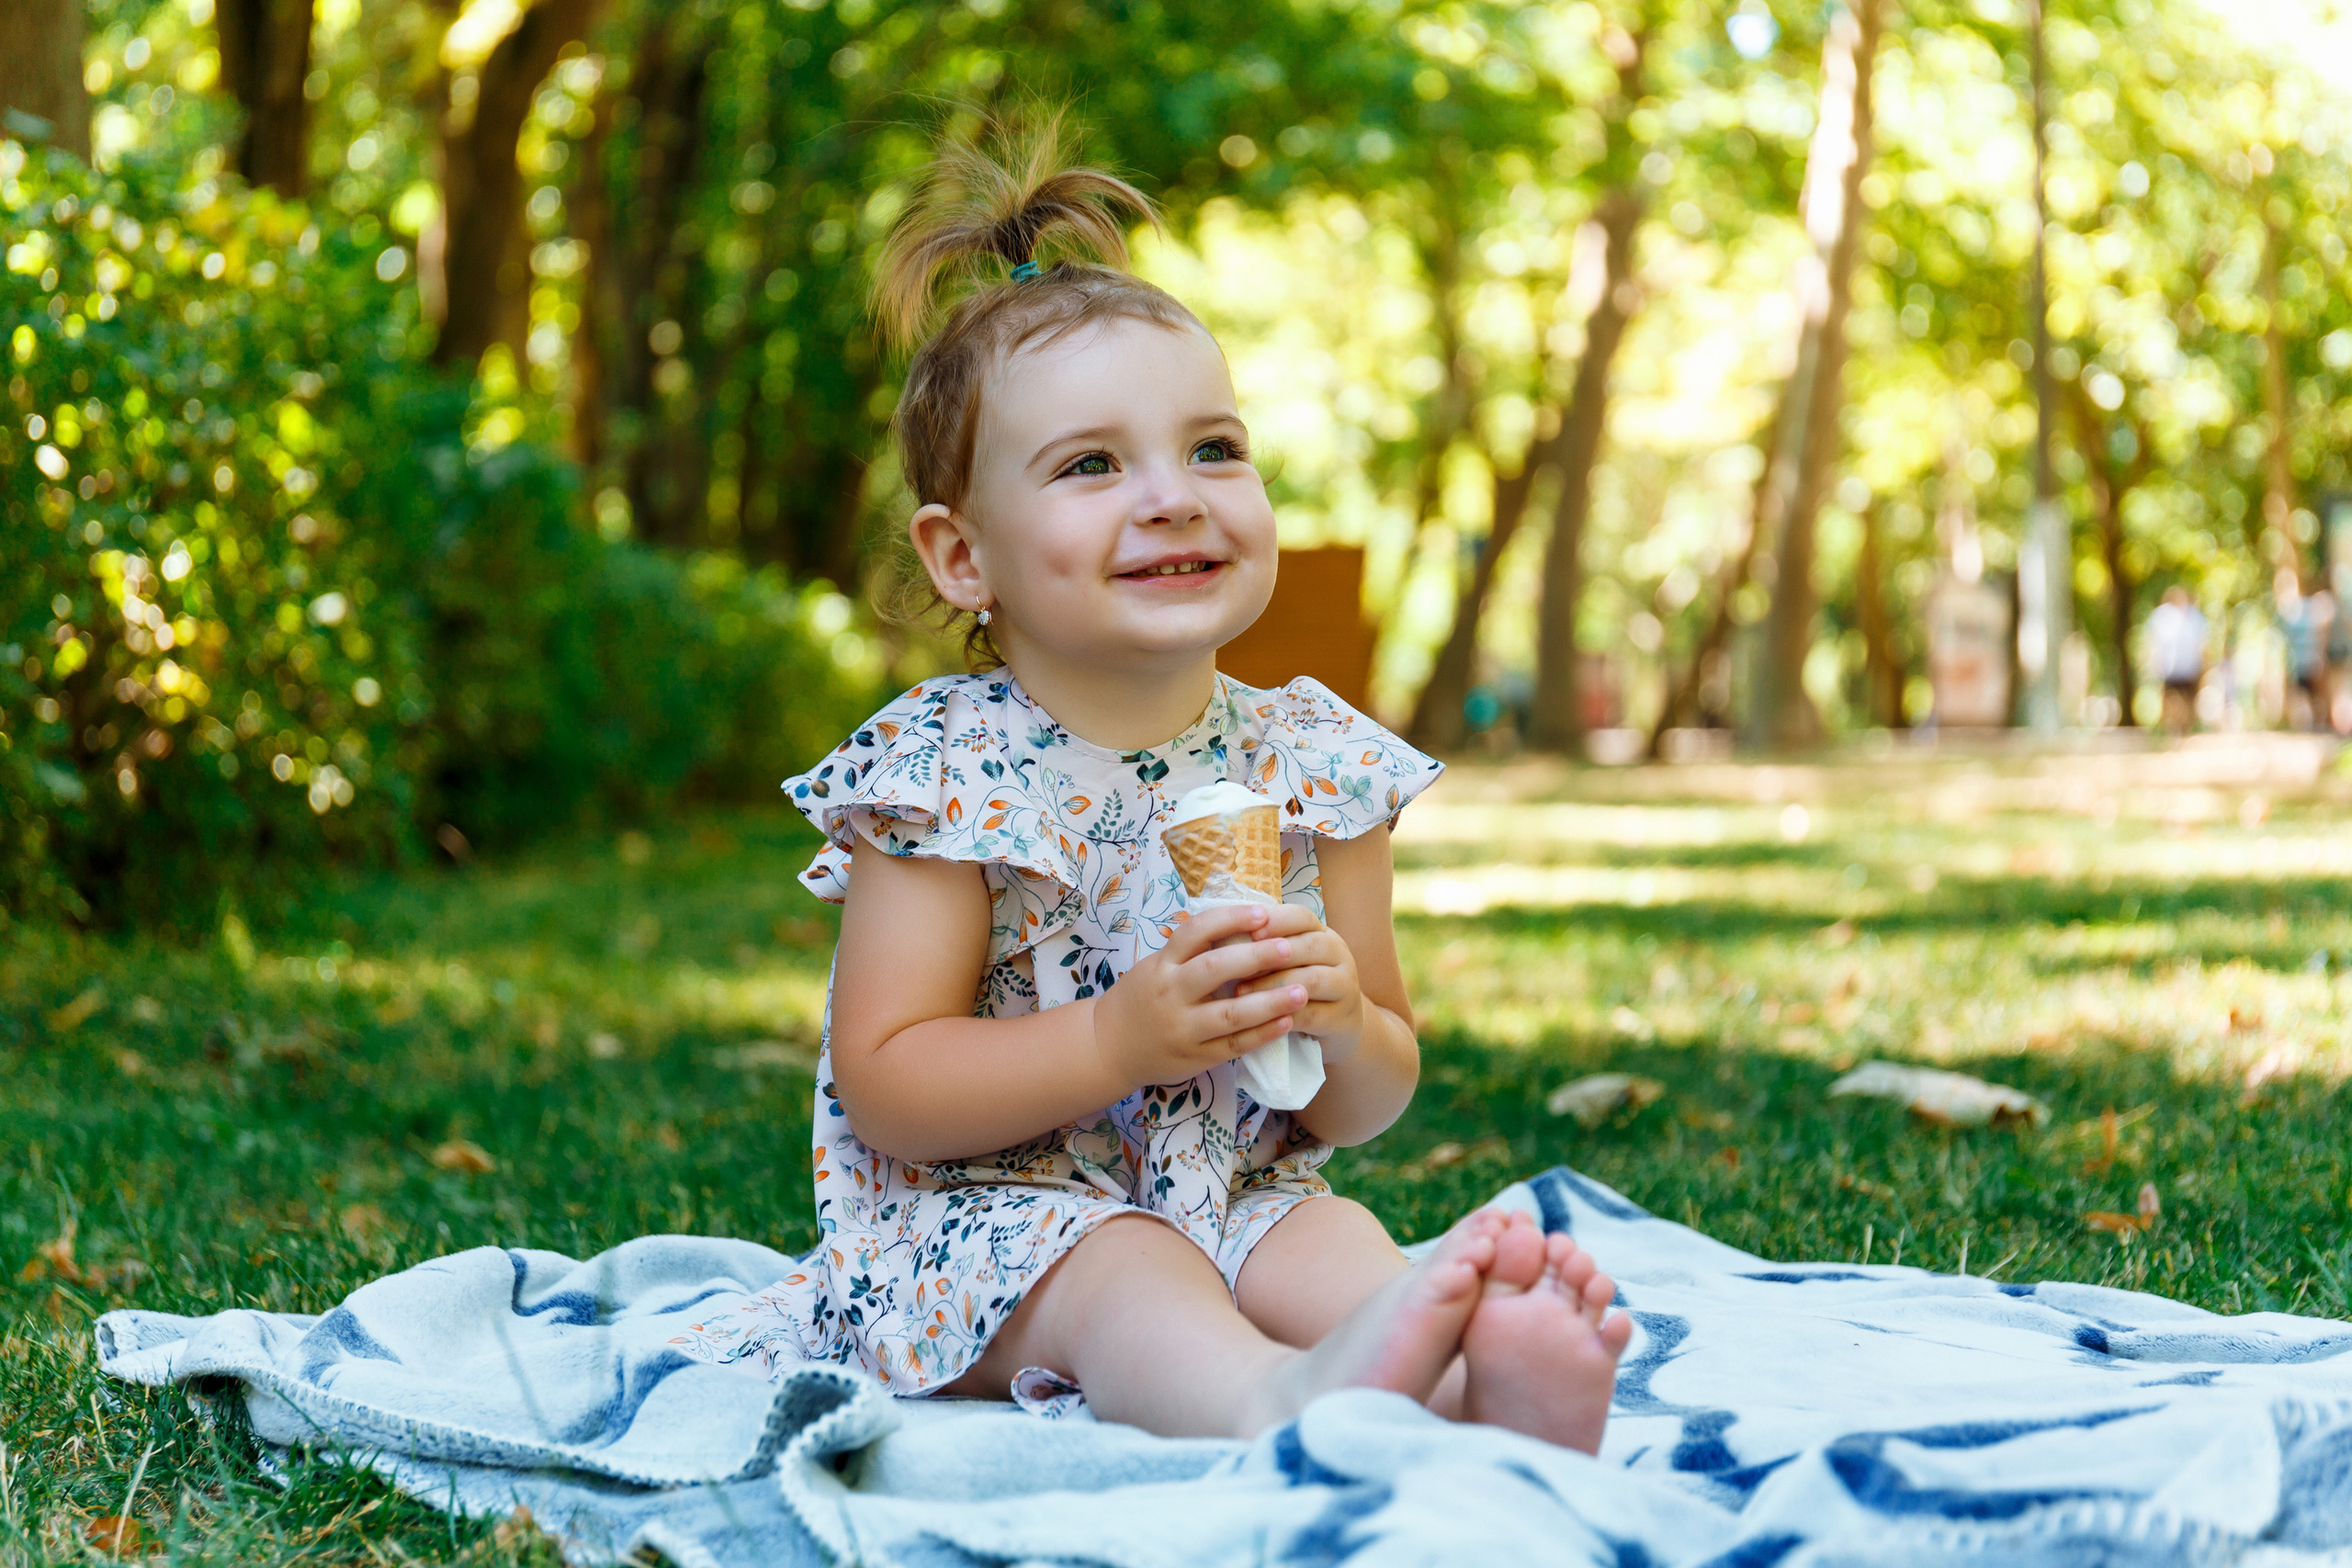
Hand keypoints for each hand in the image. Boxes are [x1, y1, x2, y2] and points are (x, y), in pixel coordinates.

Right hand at [1091, 903, 1308, 1088]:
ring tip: (1301, 991)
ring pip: (1230, 1013)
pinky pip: (1234, 1046)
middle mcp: (1170, 993)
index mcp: (1162, 965)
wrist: (1109, 1047)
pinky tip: (1286, 1022)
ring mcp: (1182, 1028)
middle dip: (1255, 957)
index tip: (1263, 912)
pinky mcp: (1194, 1057)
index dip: (1230, 919)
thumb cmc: (1141, 999)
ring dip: (1269, 1001)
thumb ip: (1191, 951)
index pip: (1195, 932)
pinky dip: (1262, 1034)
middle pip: (1215, 969)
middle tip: (1289, 947)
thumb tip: (1242, 922)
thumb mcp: (1155, 967)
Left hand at [1231, 903, 1366, 1060]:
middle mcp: (1339, 954)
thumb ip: (1266, 946)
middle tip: (1235, 963)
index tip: (1249, 930)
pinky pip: (1312, 1014)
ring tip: (1240, 991)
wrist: (1340, 1024)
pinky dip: (1284, 1015)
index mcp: (1322, 933)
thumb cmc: (1301, 985)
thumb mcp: (1290, 961)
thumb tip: (1220, 933)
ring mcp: (1345, 986)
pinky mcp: (1342, 1018)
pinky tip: (1260, 1017)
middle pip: (1309, 946)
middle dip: (1271, 953)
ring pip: (1311, 980)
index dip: (1276, 921)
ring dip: (1273, 985)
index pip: (1302, 917)